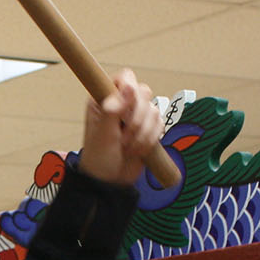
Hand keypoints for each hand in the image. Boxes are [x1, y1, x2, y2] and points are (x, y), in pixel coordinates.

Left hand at [77, 68, 160, 187]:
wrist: (110, 181)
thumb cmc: (99, 158)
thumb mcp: (103, 134)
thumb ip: (113, 109)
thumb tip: (128, 88)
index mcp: (105, 98)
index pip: (125, 77)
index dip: (130, 88)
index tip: (128, 102)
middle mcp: (122, 103)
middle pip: (144, 92)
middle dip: (136, 118)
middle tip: (122, 135)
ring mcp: (136, 115)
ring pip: (154, 110)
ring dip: (142, 133)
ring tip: (127, 147)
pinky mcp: (149, 128)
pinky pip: (160, 124)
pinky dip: (150, 139)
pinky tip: (138, 150)